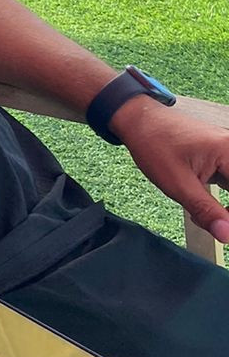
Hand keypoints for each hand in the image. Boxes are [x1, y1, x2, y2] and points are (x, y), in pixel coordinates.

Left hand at [114, 100, 228, 241]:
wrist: (137, 120)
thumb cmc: (154, 144)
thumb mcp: (177, 184)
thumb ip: (206, 211)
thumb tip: (228, 236)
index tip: (223, 227)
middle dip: (226, 213)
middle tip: (209, 221)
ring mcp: (226, 152)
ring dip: (222, 208)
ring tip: (199, 213)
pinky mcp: (219, 157)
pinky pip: (228, 182)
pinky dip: (216, 198)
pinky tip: (198, 203)